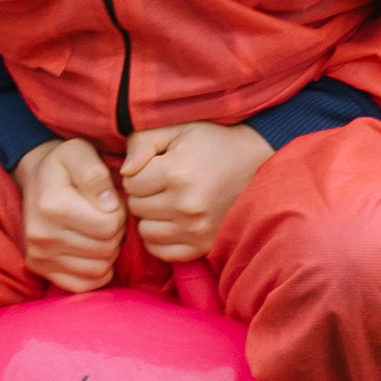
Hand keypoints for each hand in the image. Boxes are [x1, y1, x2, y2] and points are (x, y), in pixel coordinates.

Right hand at [15, 136, 125, 292]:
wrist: (34, 177)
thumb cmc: (63, 164)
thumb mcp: (79, 152)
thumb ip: (96, 174)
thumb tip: (109, 206)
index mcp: (52, 206)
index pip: (109, 226)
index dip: (120, 215)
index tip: (113, 204)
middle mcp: (42, 235)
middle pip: (106, 249)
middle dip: (116, 234)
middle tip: (108, 218)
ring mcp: (39, 255)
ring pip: (98, 270)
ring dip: (107, 252)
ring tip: (99, 232)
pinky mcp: (39, 268)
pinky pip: (83, 285)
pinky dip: (96, 272)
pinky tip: (93, 251)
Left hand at [120, 120, 270, 268]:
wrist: (256, 163)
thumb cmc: (212, 142)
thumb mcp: (178, 129)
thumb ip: (143, 142)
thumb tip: (124, 171)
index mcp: (178, 173)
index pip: (130, 182)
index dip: (138, 172)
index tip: (155, 165)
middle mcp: (187, 205)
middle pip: (136, 207)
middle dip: (143, 193)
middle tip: (162, 182)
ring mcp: (196, 229)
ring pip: (145, 230)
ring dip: (150, 216)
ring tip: (167, 200)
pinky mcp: (203, 246)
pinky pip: (161, 251)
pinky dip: (159, 237)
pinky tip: (171, 220)